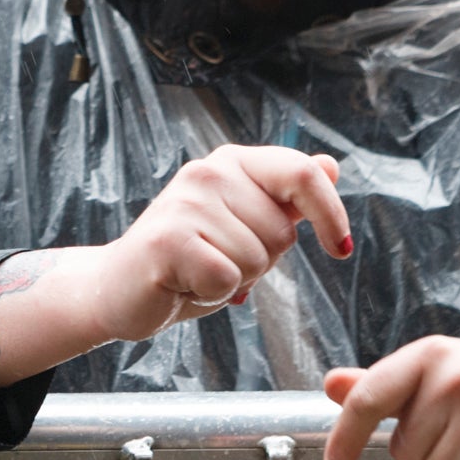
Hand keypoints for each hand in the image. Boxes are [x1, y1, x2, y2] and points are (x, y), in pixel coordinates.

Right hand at [84, 146, 348, 341]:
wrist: (118, 288)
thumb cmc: (188, 260)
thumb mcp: (244, 226)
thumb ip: (284, 197)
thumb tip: (331, 165)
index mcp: (231, 162)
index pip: (302, 174)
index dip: (332, 214)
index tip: (341, 250)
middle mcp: (208, 172)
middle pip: (282, 233)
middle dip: (260, 263)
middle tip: (217, 260)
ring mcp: (185, 203)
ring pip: (257, 261)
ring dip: (234, 281)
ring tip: (197, 272)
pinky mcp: (167, 239)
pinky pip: (227, 280)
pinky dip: (211, 296)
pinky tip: (183, 285)